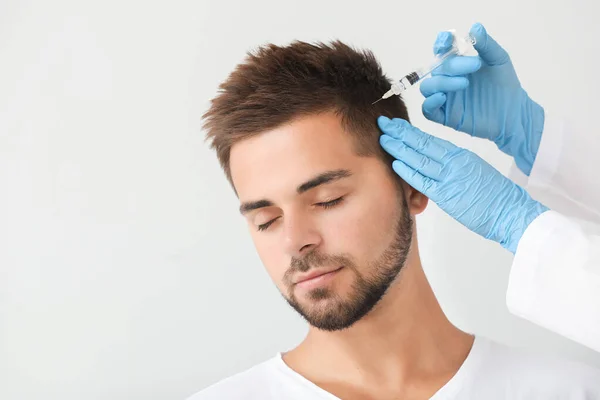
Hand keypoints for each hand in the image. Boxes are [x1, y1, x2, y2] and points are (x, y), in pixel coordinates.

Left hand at [378, 116, 547, 252]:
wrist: (512, 211)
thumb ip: (453, 166)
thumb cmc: (495, 196)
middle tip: (382, 123)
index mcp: (460, 155)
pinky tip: (395, 163)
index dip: (409, 131)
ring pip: (419, 159)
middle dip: (399, 133)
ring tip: (383, 139)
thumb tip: (434, 164)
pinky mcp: (448, 196)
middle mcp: (454, 162)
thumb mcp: (474, 172)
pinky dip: (408, 172)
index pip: (429, 139)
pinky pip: (424, 181)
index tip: (395, 124)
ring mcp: (450, 178)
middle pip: (422, 144)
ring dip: (399, 148)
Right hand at [420, 23, 544, 175]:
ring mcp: (445, 98)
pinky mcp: (445, 116)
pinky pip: (427, 110)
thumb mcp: (498, 59)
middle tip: (476, 66)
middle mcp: (448, 79)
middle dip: (453, 65)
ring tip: (465, 83)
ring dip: (442, 82)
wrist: (513, 111)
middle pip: (436, 69)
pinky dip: (431, 102)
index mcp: (457, 64)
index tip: (448, 39)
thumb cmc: (505, 84)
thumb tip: (475, 27)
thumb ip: (486, 45)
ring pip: (428, 88)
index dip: (440, 43)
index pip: (441, 50)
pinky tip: (444, 97)